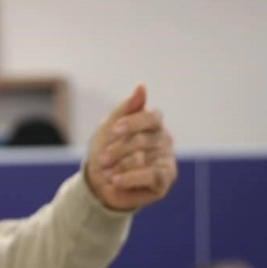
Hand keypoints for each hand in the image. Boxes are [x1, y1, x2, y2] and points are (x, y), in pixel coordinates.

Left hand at [83, 85, 176, 210]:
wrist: (99, 180)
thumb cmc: (107, 149)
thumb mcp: (109, 126)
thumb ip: (126, 108)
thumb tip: (141, 86)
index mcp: (152, 122)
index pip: (151, 117)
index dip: (133, 123)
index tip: (114, 130)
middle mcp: (163, 139)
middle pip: (144, 140)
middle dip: (120, 150)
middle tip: (102, 159)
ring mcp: (167, 159)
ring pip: (146, 159)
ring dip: (122, 166)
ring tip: (106, 173)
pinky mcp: (165, 180)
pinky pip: (152, 177)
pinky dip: (131, 178)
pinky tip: (115, 181)